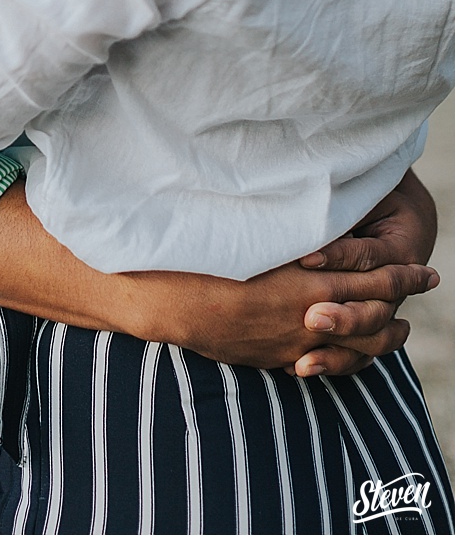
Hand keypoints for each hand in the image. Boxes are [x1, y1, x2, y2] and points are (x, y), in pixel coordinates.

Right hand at [133, 256, 435, 375]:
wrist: (169, 299)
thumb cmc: (206, 259)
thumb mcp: (258, 241)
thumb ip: (295, 238)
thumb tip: (320, 230)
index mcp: (311, 283)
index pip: (375, 280)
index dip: (403, 275)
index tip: (425, 268)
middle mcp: (311, 315)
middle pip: (377, 316)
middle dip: (403, 302)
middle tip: (423, 288)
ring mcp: (296, 342)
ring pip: (359, 348)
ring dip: (385, 337)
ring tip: (400, 328)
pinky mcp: (276, 357)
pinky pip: (325, 363)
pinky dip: (348, 357)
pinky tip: (351, 350)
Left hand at [292, 169, 436, 373]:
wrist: (391, 215)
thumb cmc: (363, 199)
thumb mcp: (355, 197)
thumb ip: (337, 208)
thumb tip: (303, 203)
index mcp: (400, 248)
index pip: (370, 257)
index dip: (339, 256)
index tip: (305, 259)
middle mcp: (394, 285)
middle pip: (376, 308)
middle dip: (344, 316)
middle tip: (310, 318)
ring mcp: (381, 309)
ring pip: (371, 339)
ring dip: (337, 351)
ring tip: (303, 363)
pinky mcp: (364, 325)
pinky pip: (355, 353)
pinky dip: (330, 361)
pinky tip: (297, 368)